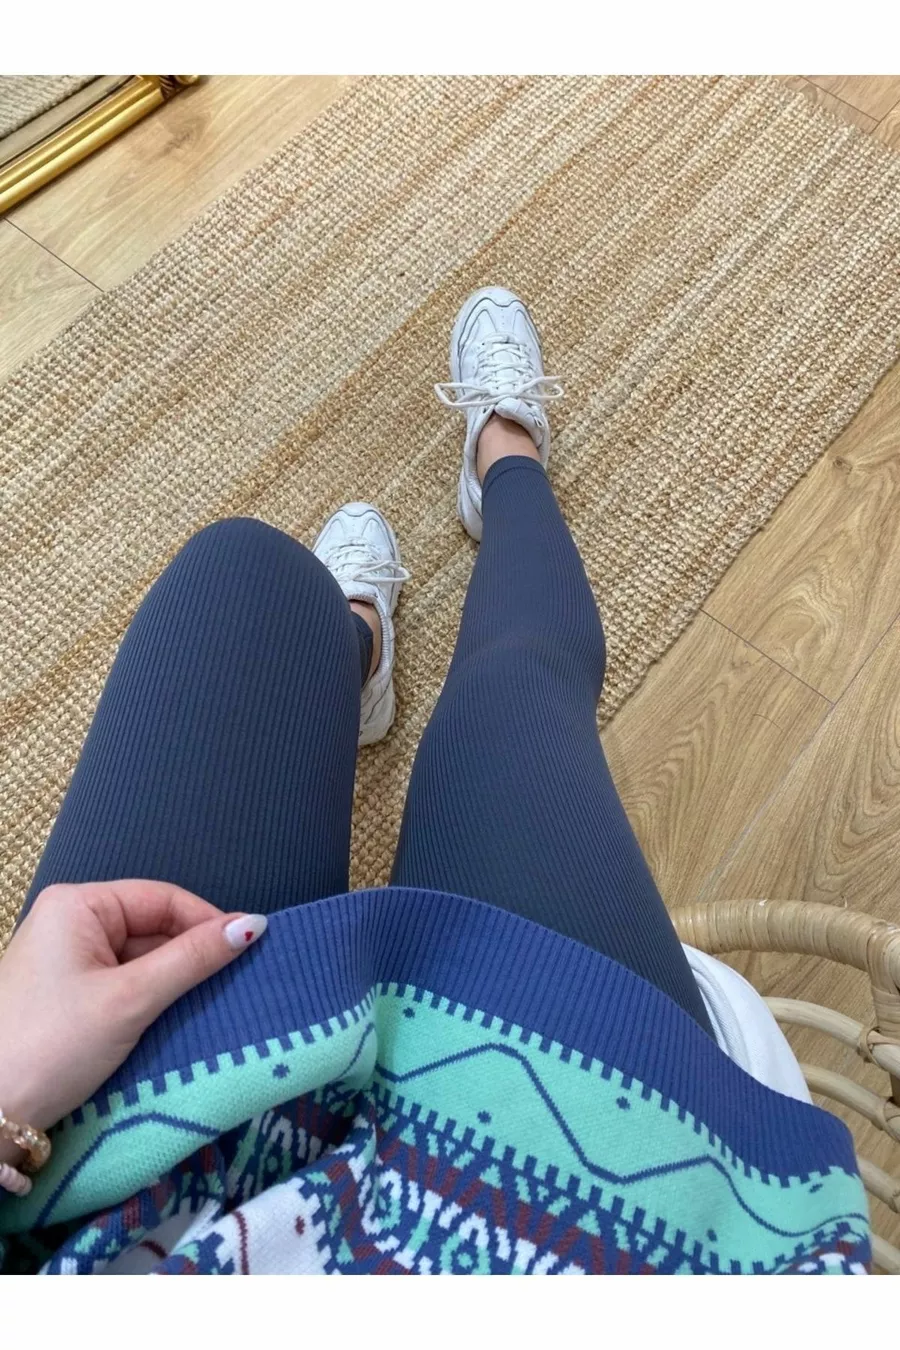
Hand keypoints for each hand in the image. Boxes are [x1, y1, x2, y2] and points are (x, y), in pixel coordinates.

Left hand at [0, 881, 266, 1146]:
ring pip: (141, 958)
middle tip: (238, 982)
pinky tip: (178, 1018)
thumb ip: (193, 959)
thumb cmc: (54, 1045)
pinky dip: (152, 999)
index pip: (162, 898)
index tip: (250, 950)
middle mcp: (69, 923)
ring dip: (175, 980)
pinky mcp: (67, 995)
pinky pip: (123, 983)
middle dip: (192, 954)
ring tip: (216, 1002)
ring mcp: (66, 960)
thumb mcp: (130, 1000)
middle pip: (152, 926)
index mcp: (78, 905)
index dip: (208, 921)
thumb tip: (254, 923)